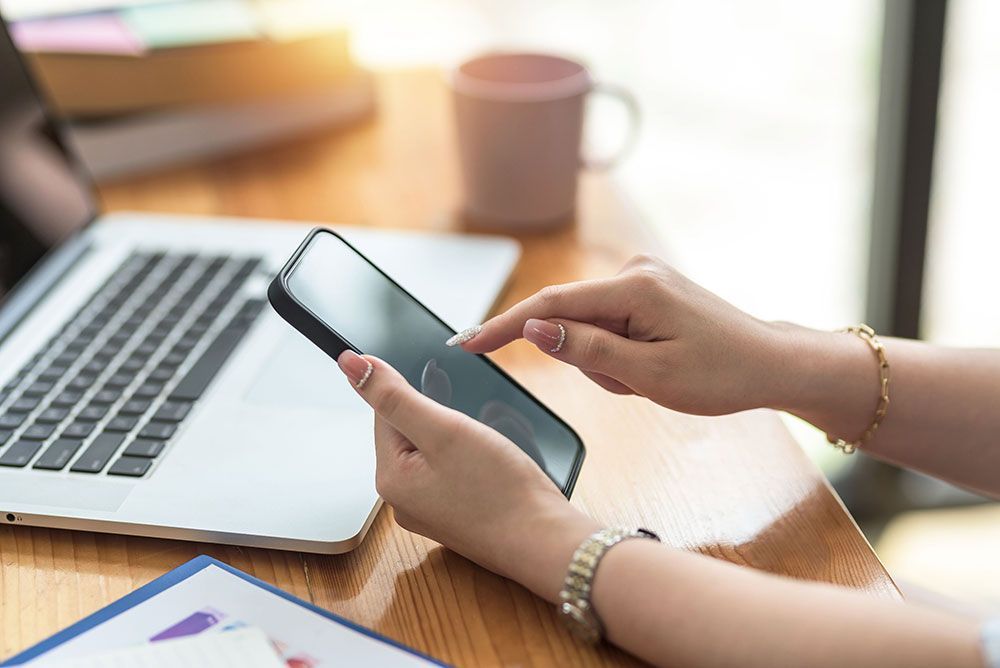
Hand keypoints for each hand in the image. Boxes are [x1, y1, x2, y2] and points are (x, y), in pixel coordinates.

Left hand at [336, 350, 597, 601]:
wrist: (545, 543)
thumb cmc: (500, 491)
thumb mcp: (444, 431)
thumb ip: (394, 396)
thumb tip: (350, 364)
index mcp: (390, 479)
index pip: (387, 412)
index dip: (424, 397)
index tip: (455, 406)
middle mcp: (402, 500)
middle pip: (413, 431)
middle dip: (449, 419)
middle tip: (480, 437)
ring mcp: (429, 511)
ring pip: (438, 449)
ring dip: (465, 438)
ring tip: (493, 453)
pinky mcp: (456, 515)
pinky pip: (456, 471)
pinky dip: (477, 460)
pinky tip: (498, 469)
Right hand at [459, 254, 786, 415]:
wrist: (769, 364)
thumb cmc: (720, 375)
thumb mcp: (649, 376)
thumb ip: (586, 350)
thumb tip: (534, 329)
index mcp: (635, 288)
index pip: (550, 304)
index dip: (504, 325)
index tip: (465, 342)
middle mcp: (634, 271)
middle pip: (571, 320)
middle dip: (589, 361)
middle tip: (636, 384)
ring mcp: (641, 277)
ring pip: (589, 328)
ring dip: (608, 362)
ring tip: (652, 376)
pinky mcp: (646, 288)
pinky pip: (608, 325)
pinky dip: (620, 353)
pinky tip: (655, 363)